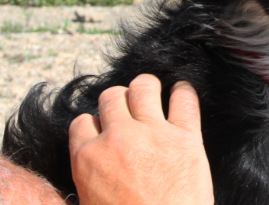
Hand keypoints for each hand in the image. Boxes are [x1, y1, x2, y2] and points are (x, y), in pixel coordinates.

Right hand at [68, 75, 213, 204]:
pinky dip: (183, 92)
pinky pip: (184, 99)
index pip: (82, 121)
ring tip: (152, 96)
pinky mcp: (186, 137)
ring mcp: (153, 134)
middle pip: (111, 97)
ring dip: (146, 89)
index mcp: (88, 158)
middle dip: (118, 102)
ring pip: (143, 87)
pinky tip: (181, 95)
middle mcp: (117, 138)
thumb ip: (86, 182)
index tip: (104, 131)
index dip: (94, 125)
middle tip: (128, 113)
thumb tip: (84, 179)